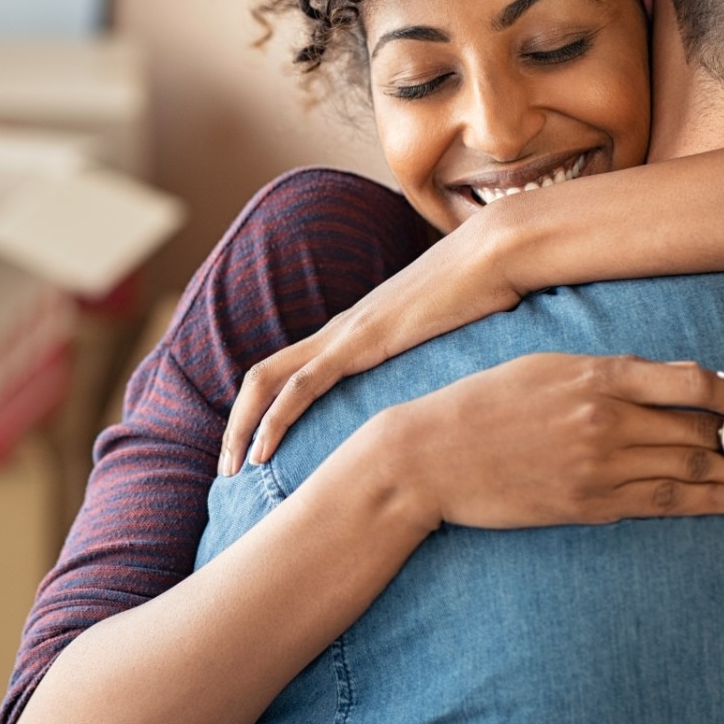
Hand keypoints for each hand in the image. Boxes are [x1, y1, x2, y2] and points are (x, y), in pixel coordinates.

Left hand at [223, 208, 525, 475]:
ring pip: (268, 380)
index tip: (256, 453)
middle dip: (236, 424)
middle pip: (263, 376)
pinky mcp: (360, 341)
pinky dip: (275, 418)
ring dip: (242, 426)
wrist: (496, 253)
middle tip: (227, 469)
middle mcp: (338, 331)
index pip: (289, 372)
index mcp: (354, 332)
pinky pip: (302, 384)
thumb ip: (436, 364)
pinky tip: (262, 451)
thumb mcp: (452, 341)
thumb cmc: (485, 294)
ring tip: (232, 469)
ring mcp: (345, 334)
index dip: (263, 411)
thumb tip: (453, 399)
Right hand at [371, 353, 723, 530]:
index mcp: (596, 375)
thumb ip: (602, 373)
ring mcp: (600, 466)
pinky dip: (705, 503)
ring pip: (692, 470)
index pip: (691, 382)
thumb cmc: (480, 404)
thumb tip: (659, 384)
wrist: (429, 455)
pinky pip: (662, 504)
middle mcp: (607, 419)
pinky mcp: (589, 504)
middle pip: (704, 431)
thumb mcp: (542, 366)